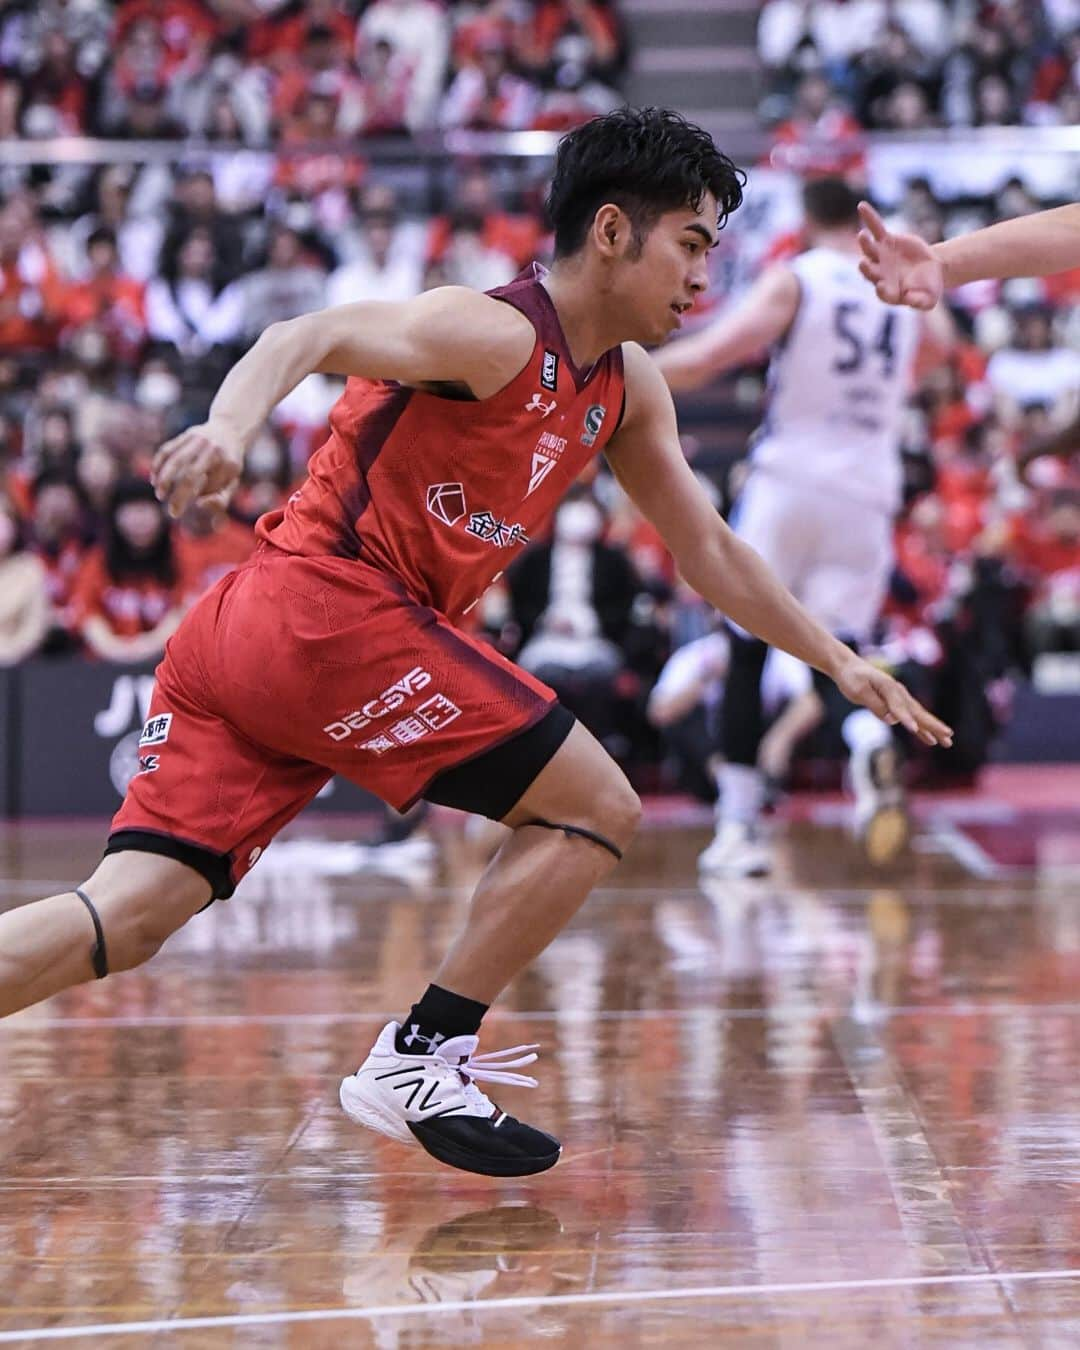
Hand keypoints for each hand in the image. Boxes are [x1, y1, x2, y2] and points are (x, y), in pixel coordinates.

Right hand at [151, 420, 244, 518]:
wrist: (229, 429)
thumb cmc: (229, 464)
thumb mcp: (233, 482)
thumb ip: (221, 499)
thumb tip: (200, 504)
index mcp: (229, 464)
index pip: (209, 487)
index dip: (197, 499)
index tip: (187, 508)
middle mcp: (214, 450)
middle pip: (191, 475)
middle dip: (180, 496)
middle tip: (173, 513)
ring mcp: (199, 439)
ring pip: (175, 460)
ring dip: (164, 480)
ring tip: (160, 495)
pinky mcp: (186, 434)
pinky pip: (168, 450)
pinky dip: (158, 464)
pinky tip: (154, 478)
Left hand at [832, 652, 952, 746]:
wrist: (849, 667)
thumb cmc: (851, 678)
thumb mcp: (858, 691)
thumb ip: (875, 704)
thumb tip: (892, 720)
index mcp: (888, 687)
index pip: (898, 707)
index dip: (906, 719)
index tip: (914, 730)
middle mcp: (898, 692)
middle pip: (918, 712)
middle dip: (932, 725)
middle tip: (948, 736)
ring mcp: (900, 697)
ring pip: (919, 715)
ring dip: (933, 728)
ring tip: (948, 741)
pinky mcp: (897, 702)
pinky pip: (912, 717)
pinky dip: (922, 728)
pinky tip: (930, 739)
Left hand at [856, 202, 943, 310]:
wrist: (930, 269)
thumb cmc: (928, 288)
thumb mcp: (929, 299)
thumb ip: (919, 302)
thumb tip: (910, 300)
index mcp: (889, 292)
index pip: (883, 293)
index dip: (882, 290)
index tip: (881, 286)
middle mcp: (880, 275)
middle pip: (871, 272)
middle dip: (867, 269)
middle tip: (864, 264)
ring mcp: (880, 257)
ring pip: (870, 250)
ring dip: (865, 243)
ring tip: (862, 235)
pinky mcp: (885, 241)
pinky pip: (876, 228)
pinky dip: (870, 218)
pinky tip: (861, 206)